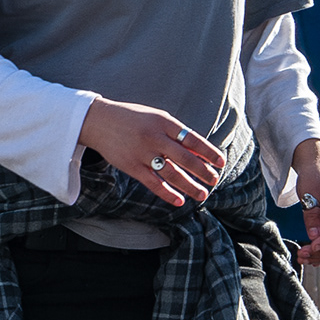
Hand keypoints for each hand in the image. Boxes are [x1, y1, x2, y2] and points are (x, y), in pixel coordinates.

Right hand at [82, 100, 223, 205]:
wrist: (99, 121)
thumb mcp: (155, 118)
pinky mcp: (132, 167)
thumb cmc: (132, 119)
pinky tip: (180, 200)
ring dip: (190, 186)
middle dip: (203, 171)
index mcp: (163, 122)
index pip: (192, 139)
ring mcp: (142, 153)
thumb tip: (199, 152)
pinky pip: (153, 183)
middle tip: (214, 180)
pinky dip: (168, 193)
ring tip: (202, 194)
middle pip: (185, 158)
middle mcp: (154, 137)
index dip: (209, 152)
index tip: (221, 162)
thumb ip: (175, 133)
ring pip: (172, 174)